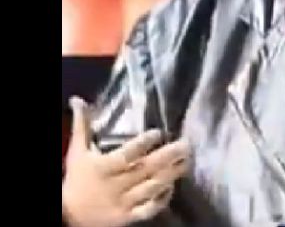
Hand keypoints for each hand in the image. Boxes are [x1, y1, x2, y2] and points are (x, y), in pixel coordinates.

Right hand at [62, 97, 190, 226]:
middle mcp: (114, 186)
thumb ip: (82, 125)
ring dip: (171, 175)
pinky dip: (162, 199)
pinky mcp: (128, 217)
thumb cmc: (77, 178)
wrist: (69, 216)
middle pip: (145, 170)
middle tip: (186, 144)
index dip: (142, 144)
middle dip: (168, 157)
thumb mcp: (77, 151)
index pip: (125, 155)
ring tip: (187, 161)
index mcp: (102, 168)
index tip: (158, 132)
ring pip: (150, 188)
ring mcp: (123, 203)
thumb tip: (78, 99)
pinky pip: (149, 209)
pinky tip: (172, 186)